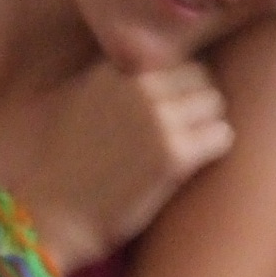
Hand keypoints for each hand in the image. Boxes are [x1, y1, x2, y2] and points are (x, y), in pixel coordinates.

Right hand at [16, 61, 234, 270]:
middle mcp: (137, 88)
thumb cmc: (69, 165)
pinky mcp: (174, 155)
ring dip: (207, 125)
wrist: (54, 215)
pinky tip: (193, 164)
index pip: (174, 61)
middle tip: (184, 132)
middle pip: (201, 77)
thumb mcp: (82, 102)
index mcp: (115, 71)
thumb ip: (118, 80)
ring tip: (188, 148)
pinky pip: (221, 136)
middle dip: (196, 104)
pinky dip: (214, 149)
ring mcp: (157, 119)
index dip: (177, 89)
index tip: (170, 112)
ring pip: (214, 104)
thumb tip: (159, 62)